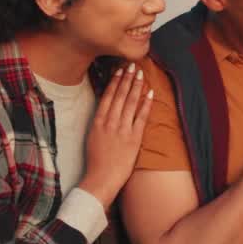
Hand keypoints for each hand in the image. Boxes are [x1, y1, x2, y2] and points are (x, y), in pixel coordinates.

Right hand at [78, 63, 152, 206]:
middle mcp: (110, 123)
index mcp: (98, 122)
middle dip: (126, 79)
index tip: (119, 70)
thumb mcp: (92, 137)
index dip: (115, 82)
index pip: (107, 97)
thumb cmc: (96, 161)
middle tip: (132, 65)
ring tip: (140, 74)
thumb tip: (106, 110)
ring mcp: (122, 130)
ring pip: (130, 103)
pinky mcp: (134, 139)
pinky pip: (141, 118)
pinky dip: (146, 104)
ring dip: (136, 87)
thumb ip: (100, 123)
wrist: (102, 178)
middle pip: (119, 96)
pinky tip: (150, 93)